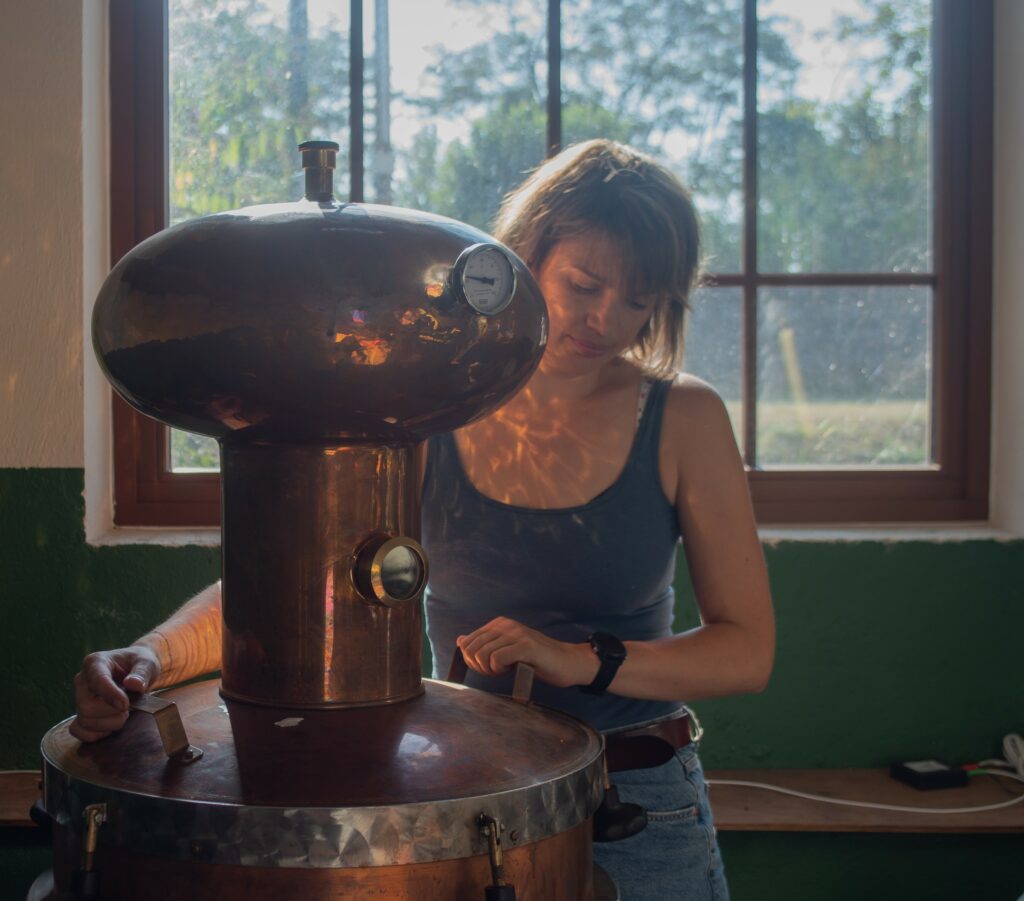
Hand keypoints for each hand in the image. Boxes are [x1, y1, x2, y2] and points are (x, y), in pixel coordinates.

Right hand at [69, 646, 161, 741]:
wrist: (136, 670)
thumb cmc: (140, 663)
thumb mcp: (147, 662)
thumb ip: (142, 672)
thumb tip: (133, 685)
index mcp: (95, 662)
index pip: (97, 682)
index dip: (111, 696)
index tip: (126, 704)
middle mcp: (82, 680)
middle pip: (86, 706)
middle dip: (112, 712)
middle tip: (128, 707)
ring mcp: (79, 698)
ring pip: (85, 721)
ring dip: (109, 724)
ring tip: (124, 714)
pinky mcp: (81, 713)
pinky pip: (78, 730)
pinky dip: (96, 734)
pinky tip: (111, 726)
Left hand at [456, 617, 597, 688]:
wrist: (568, 662)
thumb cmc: (537, 660)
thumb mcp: (507, 650)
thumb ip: (484, 645)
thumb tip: (460, 640)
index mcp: (500, 624)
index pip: (467, 641)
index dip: (470, 660)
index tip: (486, 668)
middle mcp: (506, 625)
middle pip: (471, 648)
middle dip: (478, 666)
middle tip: (495, 672)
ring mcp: (516, 634)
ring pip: (482, 654)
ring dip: (489, 669)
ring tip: (504, 671)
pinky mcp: (526, 646)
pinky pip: (496, 658)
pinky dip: (498, 669)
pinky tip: (510, 670)